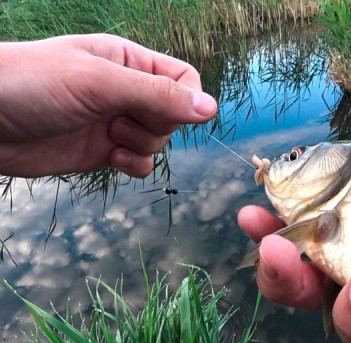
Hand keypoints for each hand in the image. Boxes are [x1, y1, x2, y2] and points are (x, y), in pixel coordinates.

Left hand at [0, 34, 217, 177]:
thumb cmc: (31, 84)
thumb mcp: (99, 83)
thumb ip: (157, 95)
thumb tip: (211, 109)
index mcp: (128, 60)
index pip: (184, 78)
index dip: (185, 99)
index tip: (166, 112)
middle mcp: (126, 90)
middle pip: (175, 114)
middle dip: (155, 125)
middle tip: (119, 120)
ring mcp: (114, 121)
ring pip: (159, 141)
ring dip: (141, 146)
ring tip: (107, 136)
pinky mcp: (102, 150)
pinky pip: (140, 162)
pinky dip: (134, 165)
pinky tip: (111, 160)